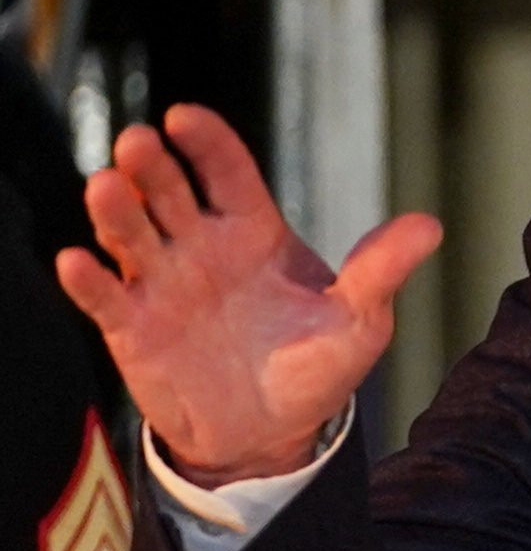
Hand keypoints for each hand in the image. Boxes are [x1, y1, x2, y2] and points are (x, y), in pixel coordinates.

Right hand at [54, 103, 441, 484]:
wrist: (273, 432)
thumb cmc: (315, 366)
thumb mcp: (360, 319)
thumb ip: (382, 270)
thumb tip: (431, 226)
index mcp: (254, 232)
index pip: (227, 173)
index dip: (206, 143)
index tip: (185, 118)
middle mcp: (201, 248)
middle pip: (170, 193)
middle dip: (152, 165)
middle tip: (140, 142)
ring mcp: (163, 285)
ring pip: (130, 234)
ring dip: (115, 209)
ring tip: (106, 186)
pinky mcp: (134, 329)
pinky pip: (106, 299)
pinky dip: (88, 281)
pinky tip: (79, 263)